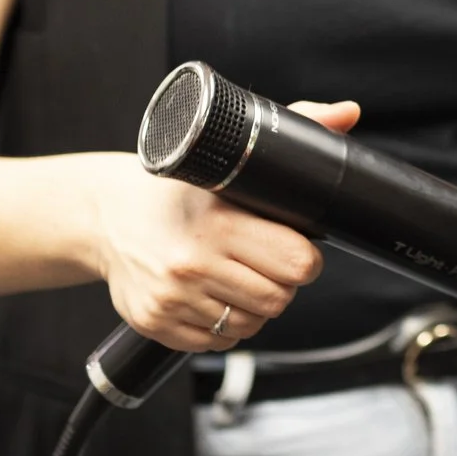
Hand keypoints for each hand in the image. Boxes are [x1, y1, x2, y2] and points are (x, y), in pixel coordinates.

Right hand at [86, 99, 357, 349]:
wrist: (108, 215)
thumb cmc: (178, 189)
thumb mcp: (232, 156)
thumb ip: (298, 126)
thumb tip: (349, 112)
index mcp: (218, 222)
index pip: (298, 262)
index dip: (306, 258)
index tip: (295, 246)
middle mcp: (191, 263)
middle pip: (278, 299)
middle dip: (281, 283)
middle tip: (263, 261)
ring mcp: (171, 298)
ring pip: (249, 325)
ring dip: (253, 307)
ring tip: (236, 276)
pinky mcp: (155, 323)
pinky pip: (216, 343)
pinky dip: (223, 326)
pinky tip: (211, 295)